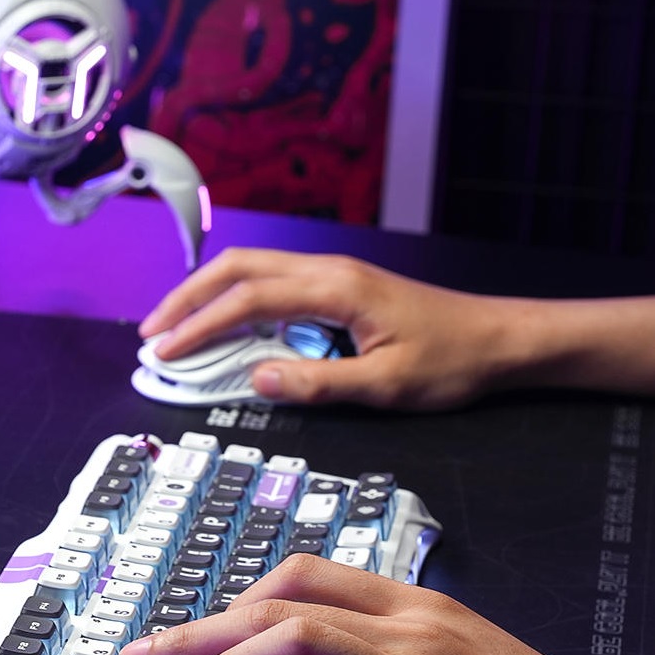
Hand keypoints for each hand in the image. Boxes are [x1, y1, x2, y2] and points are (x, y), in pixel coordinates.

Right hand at [137, 248, 511, 409]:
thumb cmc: (453, 359)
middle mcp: (328, 270)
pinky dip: (235, 298)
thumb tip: (257, 380)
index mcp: (335, 289)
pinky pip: (272, 282)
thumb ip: (317, 383)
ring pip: (251, 269)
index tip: (166, 352)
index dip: (199, 326)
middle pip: (237, 269)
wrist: (501, 338)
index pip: (247, 300)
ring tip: (176, 326)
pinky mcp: (339, 285)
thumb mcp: (386, 385)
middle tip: (152, 333)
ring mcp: (333, 273)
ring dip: (207, 294)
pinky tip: (225, 323)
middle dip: (186, 299)